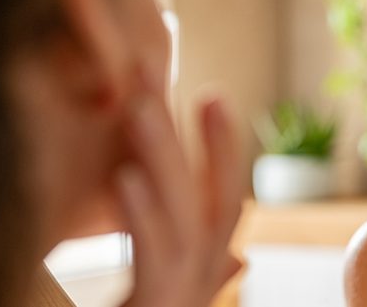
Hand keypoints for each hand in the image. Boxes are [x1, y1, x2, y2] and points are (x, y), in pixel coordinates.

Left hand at [116, 84, 243, 306]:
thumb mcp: (157, 294)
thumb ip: (183, 265)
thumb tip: (240, 257)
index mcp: (200, 276)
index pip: (223, 204)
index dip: (223, 150)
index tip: (212, 94)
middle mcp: (200, 286)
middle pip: (214, 204)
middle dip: (209, 141)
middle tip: (188, 80)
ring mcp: (182, 298)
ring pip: (187, 222)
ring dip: (167, 159)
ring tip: (142, 106)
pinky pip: (154, 261)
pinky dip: (143, 218)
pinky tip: (126, 176)